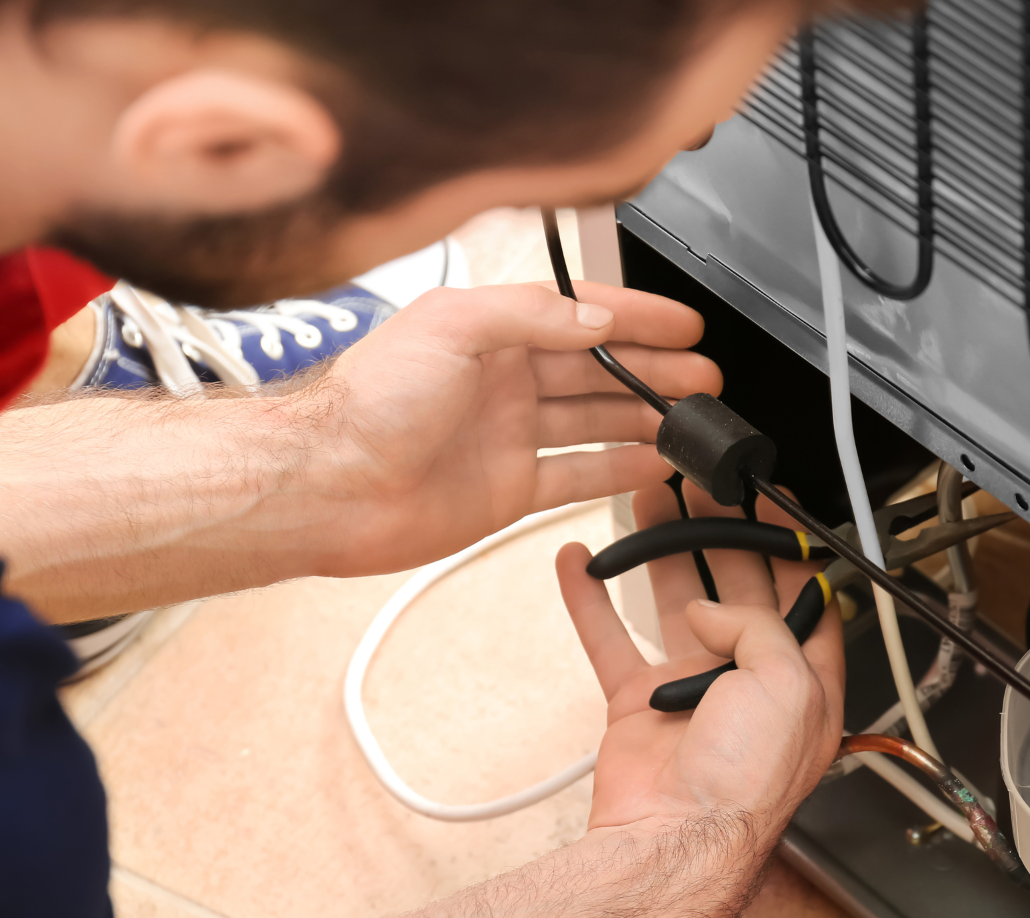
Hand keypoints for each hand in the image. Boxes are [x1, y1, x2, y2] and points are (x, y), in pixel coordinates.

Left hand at [303, 281, 718, 577]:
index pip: (580, 315)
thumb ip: (529, 316)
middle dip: (654, 369)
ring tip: (692, 420)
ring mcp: (508, 435)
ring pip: (595, 421)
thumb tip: (594, 319)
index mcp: (489, 331)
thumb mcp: (451, 326)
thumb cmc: (366, 402)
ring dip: (645, 417)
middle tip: (704, 377)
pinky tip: (652, 464)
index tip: (685, 324)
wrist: (326, 485)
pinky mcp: (507, 490)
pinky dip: (617, 470)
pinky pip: (576, 475)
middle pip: (597, 369)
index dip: (637, 318)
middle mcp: (502, 380)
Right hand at [555, 482, 845, 834]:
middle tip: (701, 484)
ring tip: (648, 501)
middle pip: (738, 585)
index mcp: (805, 680)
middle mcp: (753, 682)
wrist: (674, 842)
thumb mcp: (786, 683)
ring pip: (676, 600)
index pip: (804, 594)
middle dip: (722, 531)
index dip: (789, 545)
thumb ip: (758, 624)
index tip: (767, 499)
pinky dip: (591, 601)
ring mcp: (694, 689)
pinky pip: (612, 639)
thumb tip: (712, 608)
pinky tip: (579, 565)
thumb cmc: (745, 784)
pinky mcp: (639, 703)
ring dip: (661, 549)